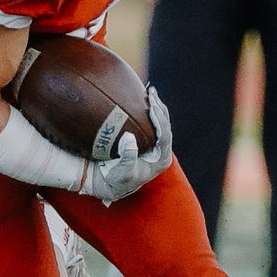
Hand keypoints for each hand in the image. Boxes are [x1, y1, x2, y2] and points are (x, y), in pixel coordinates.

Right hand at [80, 86, 172, 201]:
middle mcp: (161, 151)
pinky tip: (141, 100)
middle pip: (165, 126)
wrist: (110, 184)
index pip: (165, 136)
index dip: (160, 120)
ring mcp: (154, 146)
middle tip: (151, 93)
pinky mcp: (146, 142)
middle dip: (159, 108)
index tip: (151, 107)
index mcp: (161, 160)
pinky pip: (150, 123)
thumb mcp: (122, 172)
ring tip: (149, 92)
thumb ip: (127, 157)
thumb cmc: (117, 180)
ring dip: (155, 107)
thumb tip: (129, 138)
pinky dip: (147, 111)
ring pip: (160, 123)